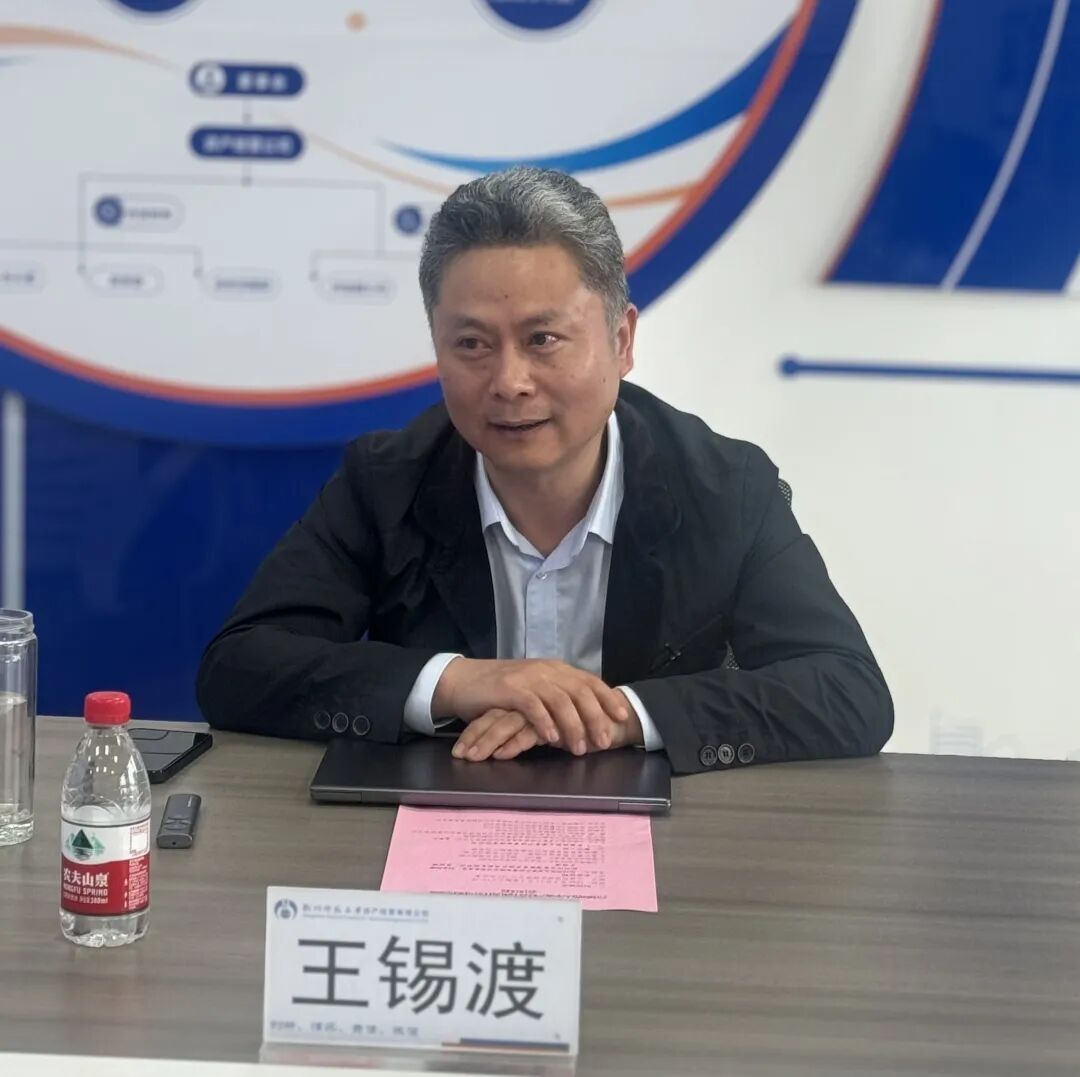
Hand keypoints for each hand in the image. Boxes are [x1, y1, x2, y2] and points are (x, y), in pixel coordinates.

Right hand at [434, 658, 629, 756]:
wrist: (464, 681)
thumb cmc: (501, 691)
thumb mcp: (536, 690)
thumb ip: (558, 698)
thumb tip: (585, 719)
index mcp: (556, 669)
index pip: (589, 682)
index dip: (607, 698)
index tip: (622, 717)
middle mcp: (546, 670)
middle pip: (580, 692)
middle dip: (595, 717)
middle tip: (604, 742)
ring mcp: (528, 678)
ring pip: (560, 700)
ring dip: (573, 725)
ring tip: (579, 748)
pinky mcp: (509, 689)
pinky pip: (532, 706)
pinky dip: (544, 722)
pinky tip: (551, 738)